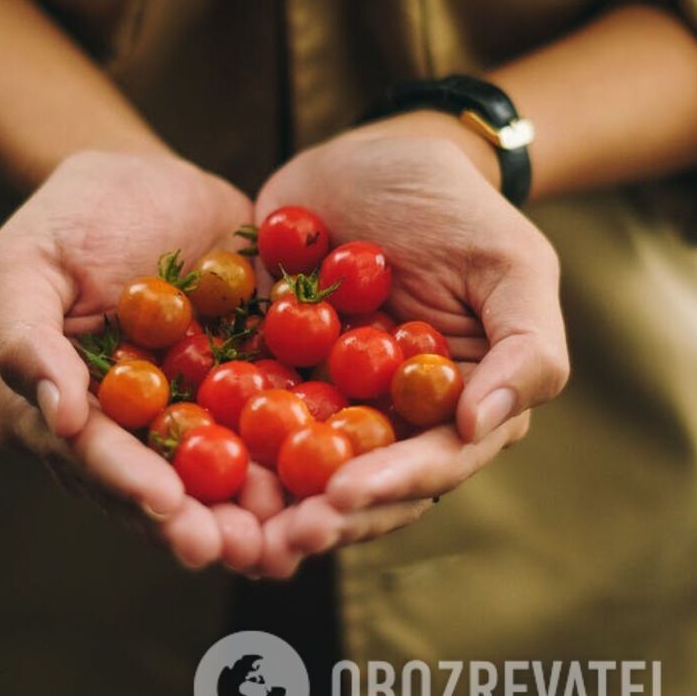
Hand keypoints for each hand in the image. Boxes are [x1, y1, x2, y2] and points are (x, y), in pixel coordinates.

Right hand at [0, 152, 279, 570]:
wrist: (150, 181)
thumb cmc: (69, 216)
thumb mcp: (24, 262)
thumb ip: (26, 337)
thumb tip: (58, 417)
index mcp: (50, 412)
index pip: (88, 456)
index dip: (126, 482)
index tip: (165, 503)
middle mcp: (114, 436)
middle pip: (153, 492)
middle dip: (196, 525)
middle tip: (238, 550)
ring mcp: (178, 426)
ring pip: (212, 485)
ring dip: (250, 519)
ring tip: (289, 541)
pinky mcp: (236, 406)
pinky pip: (267, 443)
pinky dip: (298, 469)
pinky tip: (334, 489)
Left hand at [249, 115, 568, 575]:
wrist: (374, 156)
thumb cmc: (458, 208)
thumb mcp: (511, 265)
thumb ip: (524, 348)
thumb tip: (481, 425)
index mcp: (453, 411)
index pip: (427, 467)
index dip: (387, 489)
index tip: (342, 499)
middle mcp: (385, 422)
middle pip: (351, 488)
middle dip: (312, 519)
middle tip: (271, 540)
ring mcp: (319, 402)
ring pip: (287, 470)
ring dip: (256, 504)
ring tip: (220, 525)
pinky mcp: (260, 373)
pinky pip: (230, 417)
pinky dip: (207, 442)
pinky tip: (172, 462)